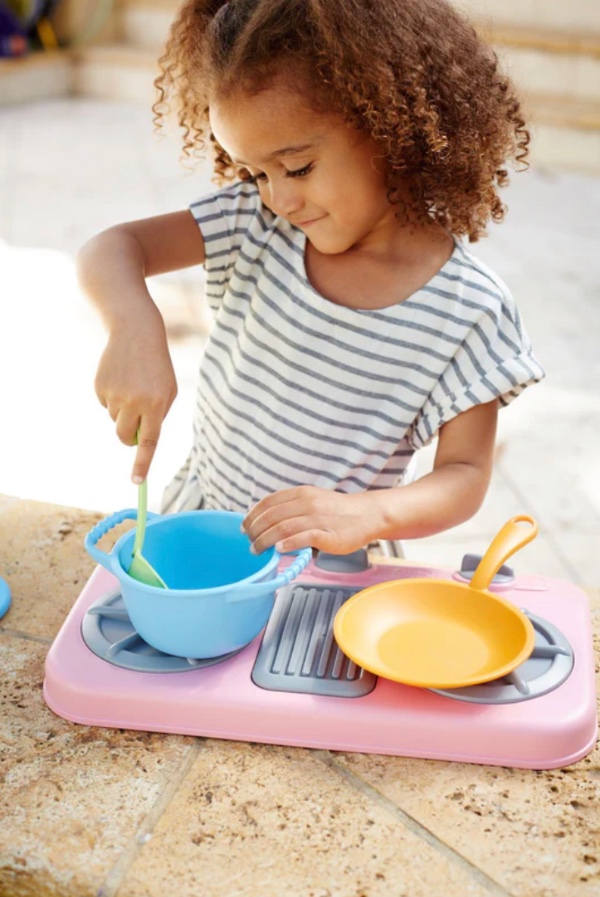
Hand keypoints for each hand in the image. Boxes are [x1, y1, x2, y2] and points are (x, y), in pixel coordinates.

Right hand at [95, 320, 176, 481]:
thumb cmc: (157, 366)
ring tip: (132, 385)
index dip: (142, 463)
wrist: (136, 332)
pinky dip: (112, 397)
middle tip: (136, 423)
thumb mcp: (168, 390)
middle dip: (129, 437)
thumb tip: (141, 439)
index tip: (137, 481)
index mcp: (156, 404)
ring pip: (115, 420)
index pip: (149, 442)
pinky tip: (120, 378)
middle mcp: (134, 401)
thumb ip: (157, 416)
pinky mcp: (100, 387)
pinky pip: (105, 405)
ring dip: (123, 411)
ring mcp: (115, 394)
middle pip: (125, 436)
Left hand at [242, 486, 381, 554]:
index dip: (252, 515)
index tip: (244, 526)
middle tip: (249, 543)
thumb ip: (291, 507)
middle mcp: (307, 503)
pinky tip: (278, 549)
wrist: (366, 514)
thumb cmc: (336, 510)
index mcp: (301, 493)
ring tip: (257, 549)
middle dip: (255, 531)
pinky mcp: (328, 535)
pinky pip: (303, 538)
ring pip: (282, 528)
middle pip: (272, 517)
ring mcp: (318, 519)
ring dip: (264, 540)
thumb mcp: (312, 499)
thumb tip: (265, 521)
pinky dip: (287, 544)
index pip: (269, 502)